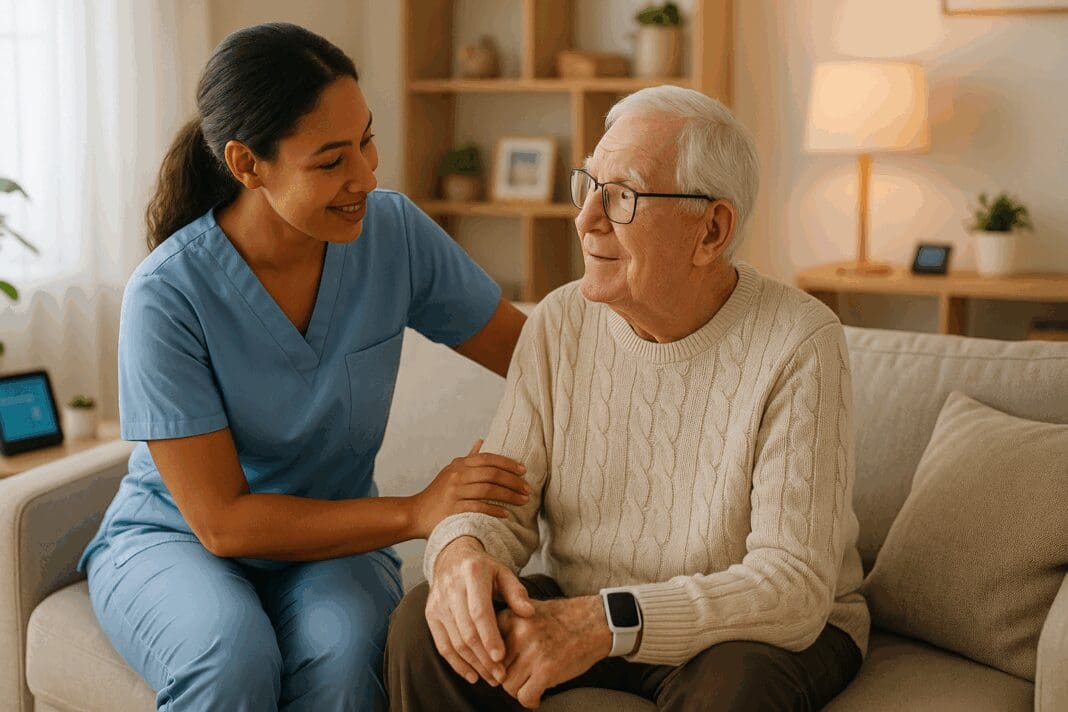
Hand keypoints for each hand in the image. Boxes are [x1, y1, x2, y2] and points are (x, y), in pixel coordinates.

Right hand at [409, 439, 529, 538]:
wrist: (415, 513)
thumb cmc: (437, 494)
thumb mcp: (451, 471)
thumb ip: (469, 458)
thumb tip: (481, 441)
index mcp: (459, 464)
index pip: (488, 459)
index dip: (508, 463)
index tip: (524, 470)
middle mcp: (457, 475)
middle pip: (491, 474)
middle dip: (513, 481)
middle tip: (528, 489)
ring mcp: (454, 492)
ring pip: (488, 490)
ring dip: (509, 495)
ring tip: (523, 501)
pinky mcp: (453, 509)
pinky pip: (479, 507)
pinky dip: (495, 510)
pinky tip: (507, 513)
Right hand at [426, 536, 535, 687]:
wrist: (451, 557)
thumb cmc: (483, 568)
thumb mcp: (503, 572)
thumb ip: (516, 592)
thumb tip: (528, 613)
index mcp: (472, 574)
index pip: (479, 611)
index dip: (489, 636)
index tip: (501, 657)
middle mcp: (451, 588)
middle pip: (467, 631)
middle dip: (484, 658)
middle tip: (501, 676)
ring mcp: (438, 603)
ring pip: (455, 642)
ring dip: (473, 664)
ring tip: (491, 678)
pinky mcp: (430, 615)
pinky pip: (442, 645)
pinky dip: (456, 663)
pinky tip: (472, 675)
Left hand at [498, 597, 612, 708]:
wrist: (595, 621)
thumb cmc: (563, 619)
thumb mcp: (529, 610)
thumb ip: (508, 626)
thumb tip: (489, 654)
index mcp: (512, 617)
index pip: (488, 649)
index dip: (495, 663)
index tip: (503, 668)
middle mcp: (519, 633)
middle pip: (497, 670)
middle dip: (508, 677)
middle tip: (521, 678)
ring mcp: (533, 652)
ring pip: (509, 686)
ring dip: (519, 690)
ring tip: (530, 685)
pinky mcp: (547, 670)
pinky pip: (525, 696)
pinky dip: (531, 700)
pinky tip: (538, 695)